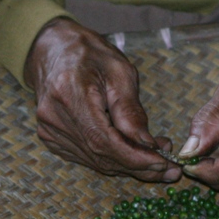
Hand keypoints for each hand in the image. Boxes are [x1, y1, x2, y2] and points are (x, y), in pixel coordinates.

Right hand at [24, 18, 180, 182]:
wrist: (53, 50)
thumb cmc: (90, 54)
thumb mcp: (119, 72)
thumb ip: (131, 111)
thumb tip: (148, 145)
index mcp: (70, 94)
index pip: (103, 140)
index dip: (134, 157)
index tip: (162, 163)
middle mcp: (54, 118)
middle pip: (100, 155)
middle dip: (137, 165)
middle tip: (168, 167)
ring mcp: (49, 131)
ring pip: (95, 161)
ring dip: (128, 166)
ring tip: (157, 160)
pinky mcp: (52, 139)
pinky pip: (87, 157)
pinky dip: (112, 160)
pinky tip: (132, 155)